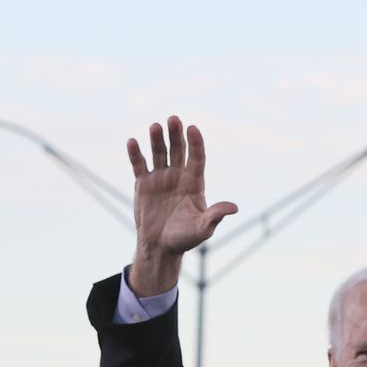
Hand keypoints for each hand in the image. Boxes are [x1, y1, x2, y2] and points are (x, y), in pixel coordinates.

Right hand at [125, 116, 236, 295]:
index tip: (193, 129)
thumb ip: (215, 216)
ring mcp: (160, 178)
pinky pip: (139, 165)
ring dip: (157, 139)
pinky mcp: (143, 184)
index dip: (196, 143)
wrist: (160, 247)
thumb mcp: (203, 228)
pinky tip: (132, 142)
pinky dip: (136, 154)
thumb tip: (234, 208)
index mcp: (194, 182)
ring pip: (159, 153)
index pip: (197, 158)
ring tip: (155, 126)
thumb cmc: (185, 238)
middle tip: (174, 119)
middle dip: (176, 134)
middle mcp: (178, 176)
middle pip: (178, 149)